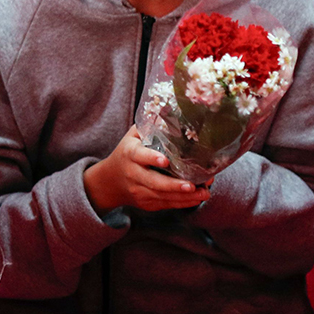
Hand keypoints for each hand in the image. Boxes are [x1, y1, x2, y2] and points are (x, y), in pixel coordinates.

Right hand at [82, 127, 211, 213]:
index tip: (165, 160)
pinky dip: (183, 203)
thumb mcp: (132, 137)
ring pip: (163, 196)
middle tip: (193, 185)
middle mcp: (133, 174)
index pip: (140, 156)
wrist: (110, 182)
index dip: (152, 158)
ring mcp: (139, 191)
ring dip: (185, 197)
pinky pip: (166, 205)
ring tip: (204, 193)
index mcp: (129, 154)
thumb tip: (172, 109)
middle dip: (174, 185)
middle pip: (154, 182)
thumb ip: (149, 126)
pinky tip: (197, 198)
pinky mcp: (146, 203)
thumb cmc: (127, 153)